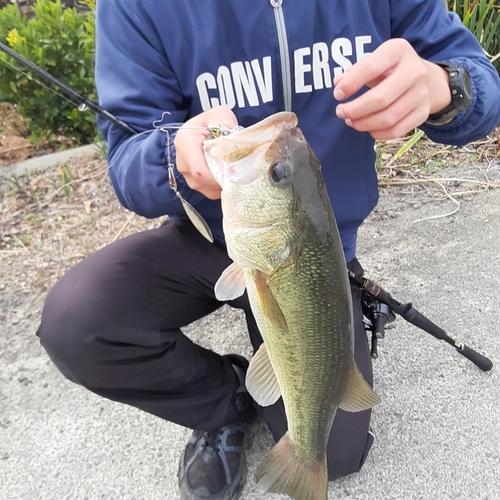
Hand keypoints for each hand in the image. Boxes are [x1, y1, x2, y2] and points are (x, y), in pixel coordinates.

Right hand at [174, 106, 237, 199]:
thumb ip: (226, 124)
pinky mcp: (193, 181)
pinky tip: (226, 176)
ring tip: (232, 172)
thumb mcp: (221, 115)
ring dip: (221, 184)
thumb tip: (232, 143)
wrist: (203, 127)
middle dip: (221, 180)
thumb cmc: (212, 121)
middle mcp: (181, 161)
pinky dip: (219, 187)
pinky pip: (207, 191)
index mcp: (185, 142)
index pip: (200, 172)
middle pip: (202, 182)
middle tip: (237, 172)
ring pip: (205, 188)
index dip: (218, 177)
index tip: (234, 172)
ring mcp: (186, 174)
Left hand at [333, 39, 451, 139]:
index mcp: (398, 51)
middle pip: (380, 99)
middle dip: (355, 109)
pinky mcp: (423, 112)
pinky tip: (367, 128)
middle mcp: (415, 71)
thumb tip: (338, 84)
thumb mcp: (373, 60)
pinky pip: (396, 131)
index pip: (370, 68)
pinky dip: (377, 133)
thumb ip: (354, 71)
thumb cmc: (389, 68)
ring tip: (350, 121)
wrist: (421, 77)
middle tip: (341, 112)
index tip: (337, 95)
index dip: (351, 84)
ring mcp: (422, 93)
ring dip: (363, 124)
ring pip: (388, 118)